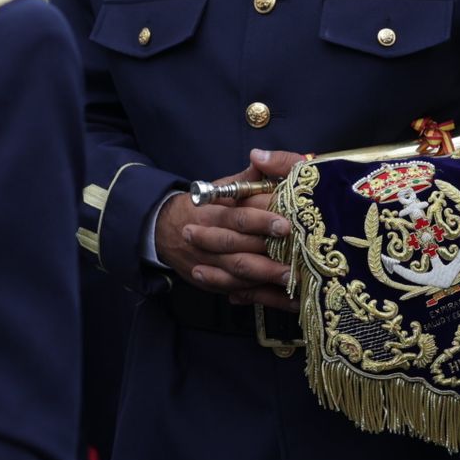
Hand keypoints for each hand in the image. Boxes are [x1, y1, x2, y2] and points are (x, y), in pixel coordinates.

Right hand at [156, 149, 305, 309]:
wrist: (164, 230)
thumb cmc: (203, 206)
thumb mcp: (220, 187)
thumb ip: (245, 177)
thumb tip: (263, 158)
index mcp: (214, 212)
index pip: (238, 217)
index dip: (260, 221)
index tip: (284, 224)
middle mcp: (210, 240)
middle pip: (238, 249)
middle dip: (266, 256)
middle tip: (295, 261)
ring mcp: (212, 265)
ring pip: (238, 273)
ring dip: (265, 279)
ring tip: (293, 281)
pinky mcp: (216, 283)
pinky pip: (241, 292)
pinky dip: (265, 299)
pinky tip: (290, 301)